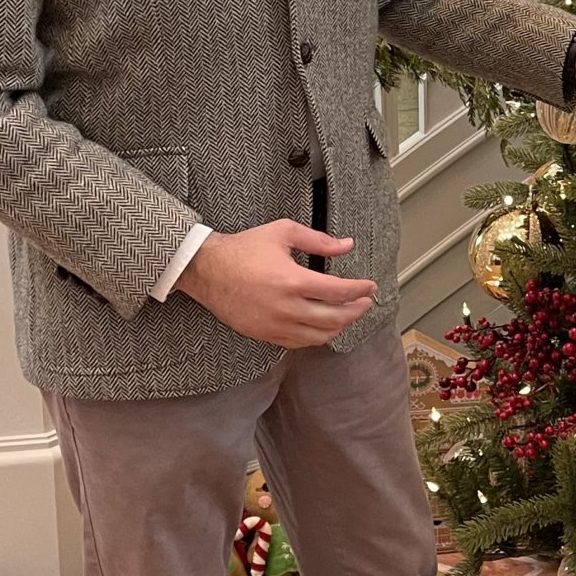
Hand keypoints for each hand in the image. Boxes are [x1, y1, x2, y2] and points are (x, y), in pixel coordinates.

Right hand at [177, 222, 375, 348]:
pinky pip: (299, 343)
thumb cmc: (243, 249)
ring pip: (319, 335)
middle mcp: (286, 308)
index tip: (369, 286)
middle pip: (335, 318)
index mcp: (293, 281)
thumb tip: (347, 245)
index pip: (339, 291)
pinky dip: (317, 336)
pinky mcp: (265, 334)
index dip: (360, 290)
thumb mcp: (283, 232)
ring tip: (348, 314)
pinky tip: (324, 326)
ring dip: (340, 326)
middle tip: (365, 302)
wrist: (206, 270)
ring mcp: (275, 325)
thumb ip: (318, 240)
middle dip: (356, 310)